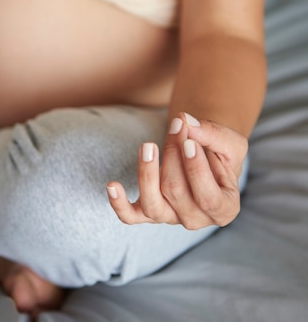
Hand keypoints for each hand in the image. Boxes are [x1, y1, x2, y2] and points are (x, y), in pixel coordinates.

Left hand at [107, 112, 247, 229]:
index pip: (208, 196)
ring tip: (147, 146)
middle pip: (176, 192)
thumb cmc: (219, 151)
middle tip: (175, 126)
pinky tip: (112, 185)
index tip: (188, 141)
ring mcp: (169, 218)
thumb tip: (187, 123)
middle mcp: (196, 219)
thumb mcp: (228, 142)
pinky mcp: (147, 213)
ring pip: (153, 203)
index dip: (196, 169)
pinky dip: (119, 203)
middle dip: (173, 156)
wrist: (202, 155)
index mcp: (224, 209)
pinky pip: (130, 216)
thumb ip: (213, 134)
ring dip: (147, 173)